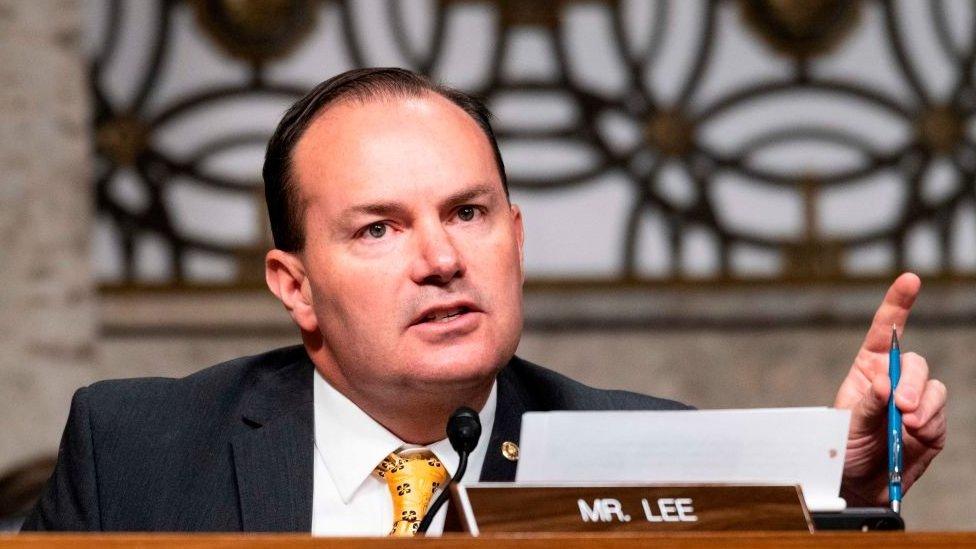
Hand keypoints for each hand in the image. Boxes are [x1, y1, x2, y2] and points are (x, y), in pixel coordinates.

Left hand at [834, 273, 946, 505]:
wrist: (859, 486)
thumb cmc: (842, 452)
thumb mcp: (844, 426)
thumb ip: (865, 406)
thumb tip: (884, 385)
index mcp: (867, 370)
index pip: (886, 331)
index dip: (898, 303)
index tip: (910, 279)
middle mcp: (893, 381)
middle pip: (913, 362)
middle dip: (911, 380)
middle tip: (901, 405)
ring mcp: (915, 402)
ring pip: (932, 387)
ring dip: (922, 403)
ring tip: (906, 424)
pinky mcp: (931, 425)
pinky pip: (938, 414)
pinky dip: (930, 422)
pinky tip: (915, 434)